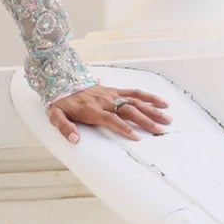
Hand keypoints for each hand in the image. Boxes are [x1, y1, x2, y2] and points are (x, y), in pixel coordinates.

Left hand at [46, 84, 170, 144]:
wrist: (61, 83)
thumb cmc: (61, 104)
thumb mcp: (55, 116)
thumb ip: (64, 128)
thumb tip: (75, 140)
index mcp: (93, 109)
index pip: (112, 119)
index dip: (124, 128)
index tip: (136, 137)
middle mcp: (105, 101)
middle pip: (128, 110)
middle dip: (145, 121)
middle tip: (159, 131)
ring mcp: (112, 95)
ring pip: (136, 102)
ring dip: (152, 110)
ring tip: (167, 119)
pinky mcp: (115, 91)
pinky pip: (135, 93)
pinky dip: (149, 97)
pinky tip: (162, 103)